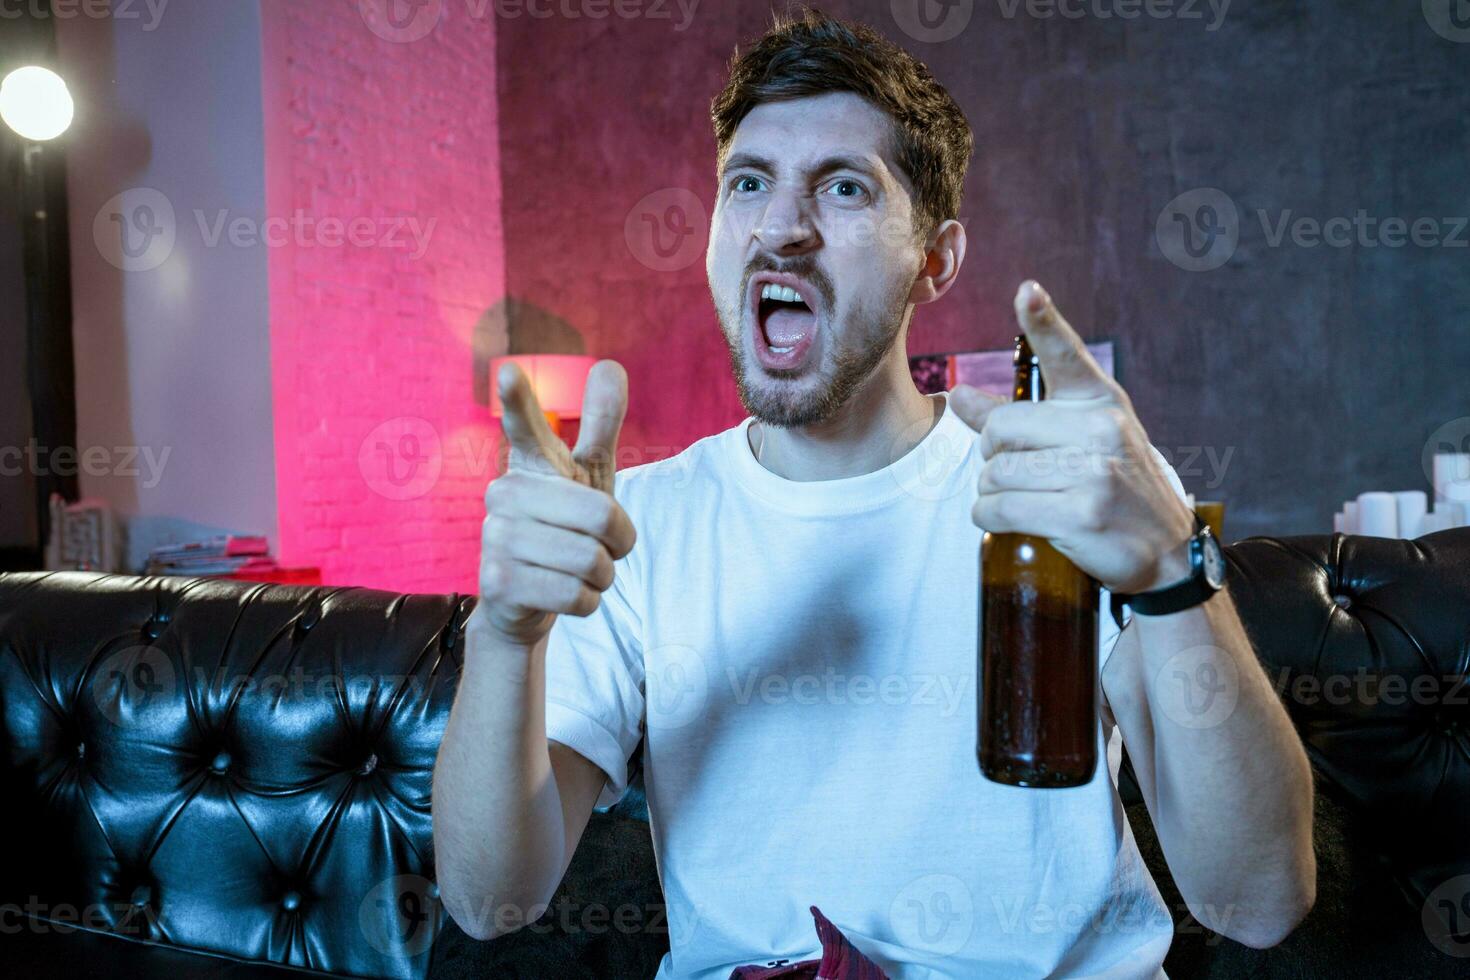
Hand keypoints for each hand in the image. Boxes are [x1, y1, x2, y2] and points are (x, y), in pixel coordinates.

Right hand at [471, 359, 636, 648]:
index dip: (518, 401)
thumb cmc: (563, 526)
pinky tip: (564, 594)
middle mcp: (505, 494)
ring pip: (590, 560)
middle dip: (618, 542)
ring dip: (601, 575)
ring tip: (578, 572)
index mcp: (529, 463)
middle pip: (600, 514)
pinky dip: (586, 601)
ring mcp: (496, 537)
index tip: (509, 372)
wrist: (525, 600)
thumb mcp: (586, 476)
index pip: (526, 427)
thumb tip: (611, 364)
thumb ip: (599, 424)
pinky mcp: (498, 582)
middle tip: (600, 546)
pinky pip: (575, 594)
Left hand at [949, 281, 1194, 594]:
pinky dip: (989, 518)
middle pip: (999, 431)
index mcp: (1100, 402)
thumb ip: (1017, 417)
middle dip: (994, 458)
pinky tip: (1011, 522)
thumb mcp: (1078, 440)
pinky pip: (997, 509)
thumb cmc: (1113, 485)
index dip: (1043, 321)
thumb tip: (957, 394)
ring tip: (1028, 501)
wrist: (1165, 548)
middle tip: (1024, 475)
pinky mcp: (1081, 514)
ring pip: (994, 474)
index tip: (1026, 290)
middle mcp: (1101, 429)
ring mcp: (1095, 471)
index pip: (1065, 356)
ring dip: (992, 494)